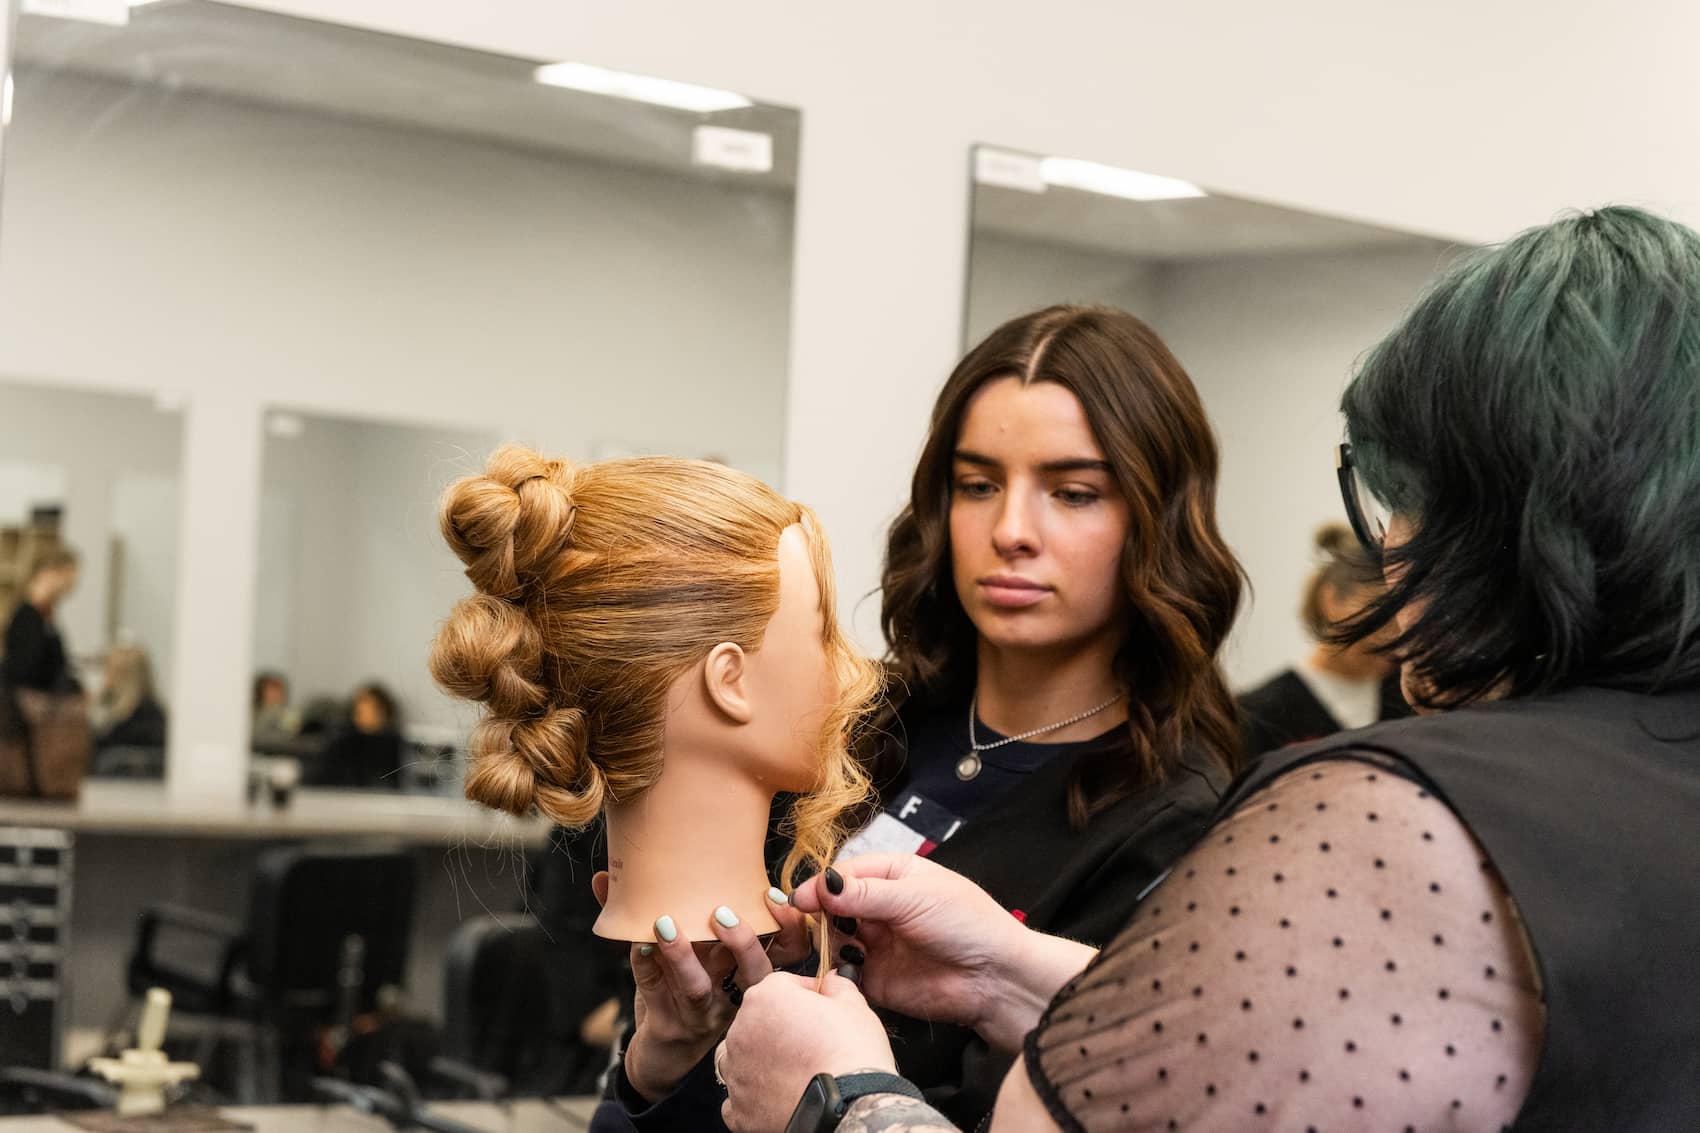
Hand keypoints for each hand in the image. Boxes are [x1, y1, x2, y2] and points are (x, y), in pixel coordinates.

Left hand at [592, 872, 811, 1102]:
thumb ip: (657, 913)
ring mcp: (699, 1013)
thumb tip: (609, 875)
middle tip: (722, 912)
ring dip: (681, 955)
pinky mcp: (667, 1025)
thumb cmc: (681, 992)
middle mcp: (729, 994)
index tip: (773, 896)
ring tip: (664, 924)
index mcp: (744, 972)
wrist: (662, 1055)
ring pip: (697, 987)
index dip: (787, 927)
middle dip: (745, 941)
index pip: (784, 951)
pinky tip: (636, 945)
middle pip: (755, 973)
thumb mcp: (688, 956)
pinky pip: (655, 993)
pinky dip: (644, 965)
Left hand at [719, 972, 894, 1132]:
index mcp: (765, 997)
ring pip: (742, 1055)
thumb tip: (832, 981)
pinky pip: (740, 1096)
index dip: (807, 994)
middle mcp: (741, 1031)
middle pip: (759, 1018)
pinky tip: (779, 1094)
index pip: (783, 984)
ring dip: (761, 1058)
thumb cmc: (852, 1055)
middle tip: (813, 1040)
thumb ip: (838, 985)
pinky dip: (756, 1095)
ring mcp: (736, 1072)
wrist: (848, 1109)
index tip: (822, 1007)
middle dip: (782, 1026)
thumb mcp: (855, 1006)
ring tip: (792, 1068)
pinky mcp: (738, 1108)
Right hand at [793, 854, 1094, 1052]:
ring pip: (834, 937)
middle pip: (834, 905)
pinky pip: (843, 972)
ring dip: (825, 939)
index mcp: (893, 877)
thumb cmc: (966, 923)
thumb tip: (821, 885)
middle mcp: (881, 908)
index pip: (846, 874)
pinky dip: (833, 970)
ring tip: (821, 944)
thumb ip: (865, 895)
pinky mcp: (875, 980)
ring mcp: (876, 944)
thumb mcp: (915, 898)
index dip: (823, 885)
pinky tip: (833, 969)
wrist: (995, 979)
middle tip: (802, 921)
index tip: (802, 898)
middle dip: (818, 912)